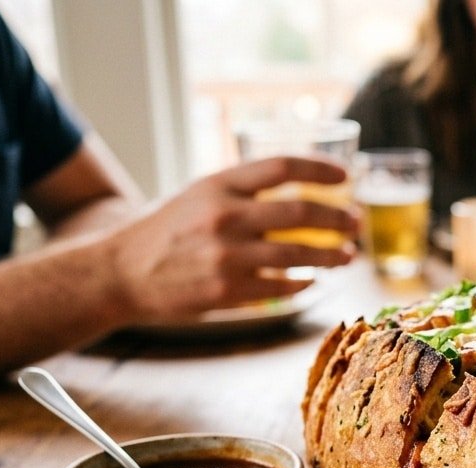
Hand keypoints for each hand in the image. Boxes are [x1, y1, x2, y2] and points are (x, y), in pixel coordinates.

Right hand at [108, 156, 357, 318]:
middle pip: (300, 213)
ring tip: (348, 256)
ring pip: (298, 255)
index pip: (281, 167)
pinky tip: (312, 280)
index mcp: (217, 184)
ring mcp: (226, 256)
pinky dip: (303, 283)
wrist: (119, 273)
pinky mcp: (226, 291)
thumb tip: (296, 190)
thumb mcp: (197, 195)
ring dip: (331, 256)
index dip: (320, 171)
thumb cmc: (164, 232)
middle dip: (338, 219)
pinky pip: (281, 287)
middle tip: (355, 224)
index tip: (345, 179)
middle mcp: (224, 216)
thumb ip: (240, 191)